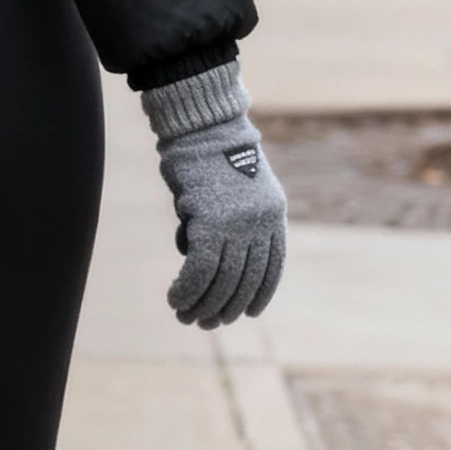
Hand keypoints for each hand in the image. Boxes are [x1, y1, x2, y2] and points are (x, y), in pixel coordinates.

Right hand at [141, 63, 286, 331]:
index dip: (260, 294)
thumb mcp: (240, 188)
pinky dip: (187, 289)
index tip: (246, 313)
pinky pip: (199, 269)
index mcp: (274, 214)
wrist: (202, 126)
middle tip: (207, 323)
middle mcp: (261, 222)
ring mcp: (237, 223)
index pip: (273, 266)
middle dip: (225, 307)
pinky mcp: (209, 222)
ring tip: (187, 317)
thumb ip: (239, 219)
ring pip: (221, 280)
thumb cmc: (212, 154)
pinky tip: (176, 300)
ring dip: (202, 305)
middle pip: (245, 279)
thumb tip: (217, 256)